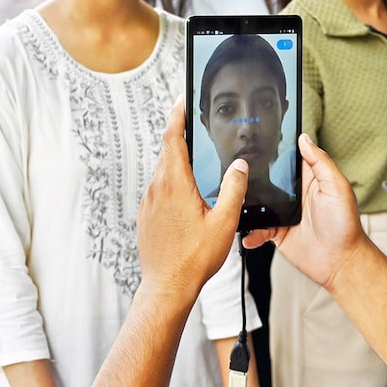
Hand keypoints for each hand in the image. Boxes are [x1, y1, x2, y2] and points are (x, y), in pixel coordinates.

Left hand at [137, 97, 247, 299]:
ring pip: (163, 171)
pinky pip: (159, 189)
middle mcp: (157, 189)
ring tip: (196, 159)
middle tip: (195, 125)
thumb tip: (240, 166)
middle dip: (180, 135)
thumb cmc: (195, 258)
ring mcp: (148, 203)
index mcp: (175, 184)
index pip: (173, 138)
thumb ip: (233, 189)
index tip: (182, 99)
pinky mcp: (146, 216)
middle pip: (167, 151)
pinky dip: (172, 180)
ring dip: (177, 160)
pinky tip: (188, 193)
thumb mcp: (224, 222)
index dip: (177, 114)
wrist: (166, 287)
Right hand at [243, 134, 365, 289]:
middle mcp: (295, 194)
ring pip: (259, 203)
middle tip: (238, 172)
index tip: (258, 141)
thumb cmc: (345, 225)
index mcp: (310, 179)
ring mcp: (284, 213)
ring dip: (249, 204)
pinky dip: (251, 231)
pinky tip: (248, 232)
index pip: (290, 158)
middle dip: (254, 176)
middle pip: (269, 179)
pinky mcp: (277, 232)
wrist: (340, 262)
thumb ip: (321, 162)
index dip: (277, 150)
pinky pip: (258, 229)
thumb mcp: (337, 187)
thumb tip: (305, 139)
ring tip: (236, 201)